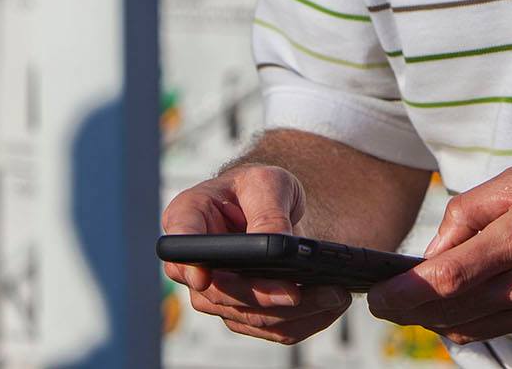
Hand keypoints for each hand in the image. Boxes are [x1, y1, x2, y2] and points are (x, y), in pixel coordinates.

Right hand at [161, 165, 351, 344]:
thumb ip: (268, 211)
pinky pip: (270, 329)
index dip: (188, 263)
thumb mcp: (268, 183)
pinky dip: (302, 322)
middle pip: (219, 292)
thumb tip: (279, 246)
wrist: (271, 206)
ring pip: (247, 316)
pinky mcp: (241, 312)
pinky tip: (329, 307)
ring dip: (291, 312)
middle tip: (298, 291)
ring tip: (332, 295)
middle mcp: (193, 262)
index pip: (179, 242)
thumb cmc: (258, 189)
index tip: (203, 276)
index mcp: (188, 217)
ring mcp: (215, 292)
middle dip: (261, 295)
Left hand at [366, 161, 511, 345]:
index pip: (448, 280)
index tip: (376, 297)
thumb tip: (431, 254)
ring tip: (426, 296)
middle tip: (388, 300)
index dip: (404, 295)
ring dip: (441, 317)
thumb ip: (467, 213)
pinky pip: (504, 329)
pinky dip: (479, 316)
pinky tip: (476, 295)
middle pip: (453, 312)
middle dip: (413, 310)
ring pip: (474, 328)